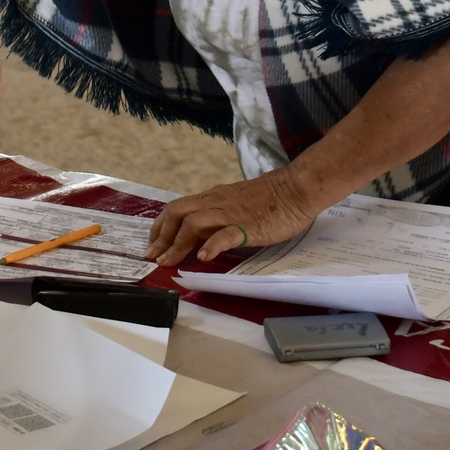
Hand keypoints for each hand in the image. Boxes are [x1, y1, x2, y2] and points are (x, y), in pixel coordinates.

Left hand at [146, 168, 324, 266]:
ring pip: (194, 223)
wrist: (297, 187)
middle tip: (152, 256)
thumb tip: (203, 235)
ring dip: (177, 244)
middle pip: (177, 213)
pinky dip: (211, 245)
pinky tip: (203, 258)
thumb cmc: (271, 197)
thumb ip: (219, 215)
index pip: (177, 208)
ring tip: (168, 262)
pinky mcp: (248, 225)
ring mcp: (231, 213)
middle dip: (161, 236)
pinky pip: (226, 234)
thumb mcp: (237, 203)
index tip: (153, 244)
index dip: (161, 227)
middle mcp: (216, 203)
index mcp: (213, 197)